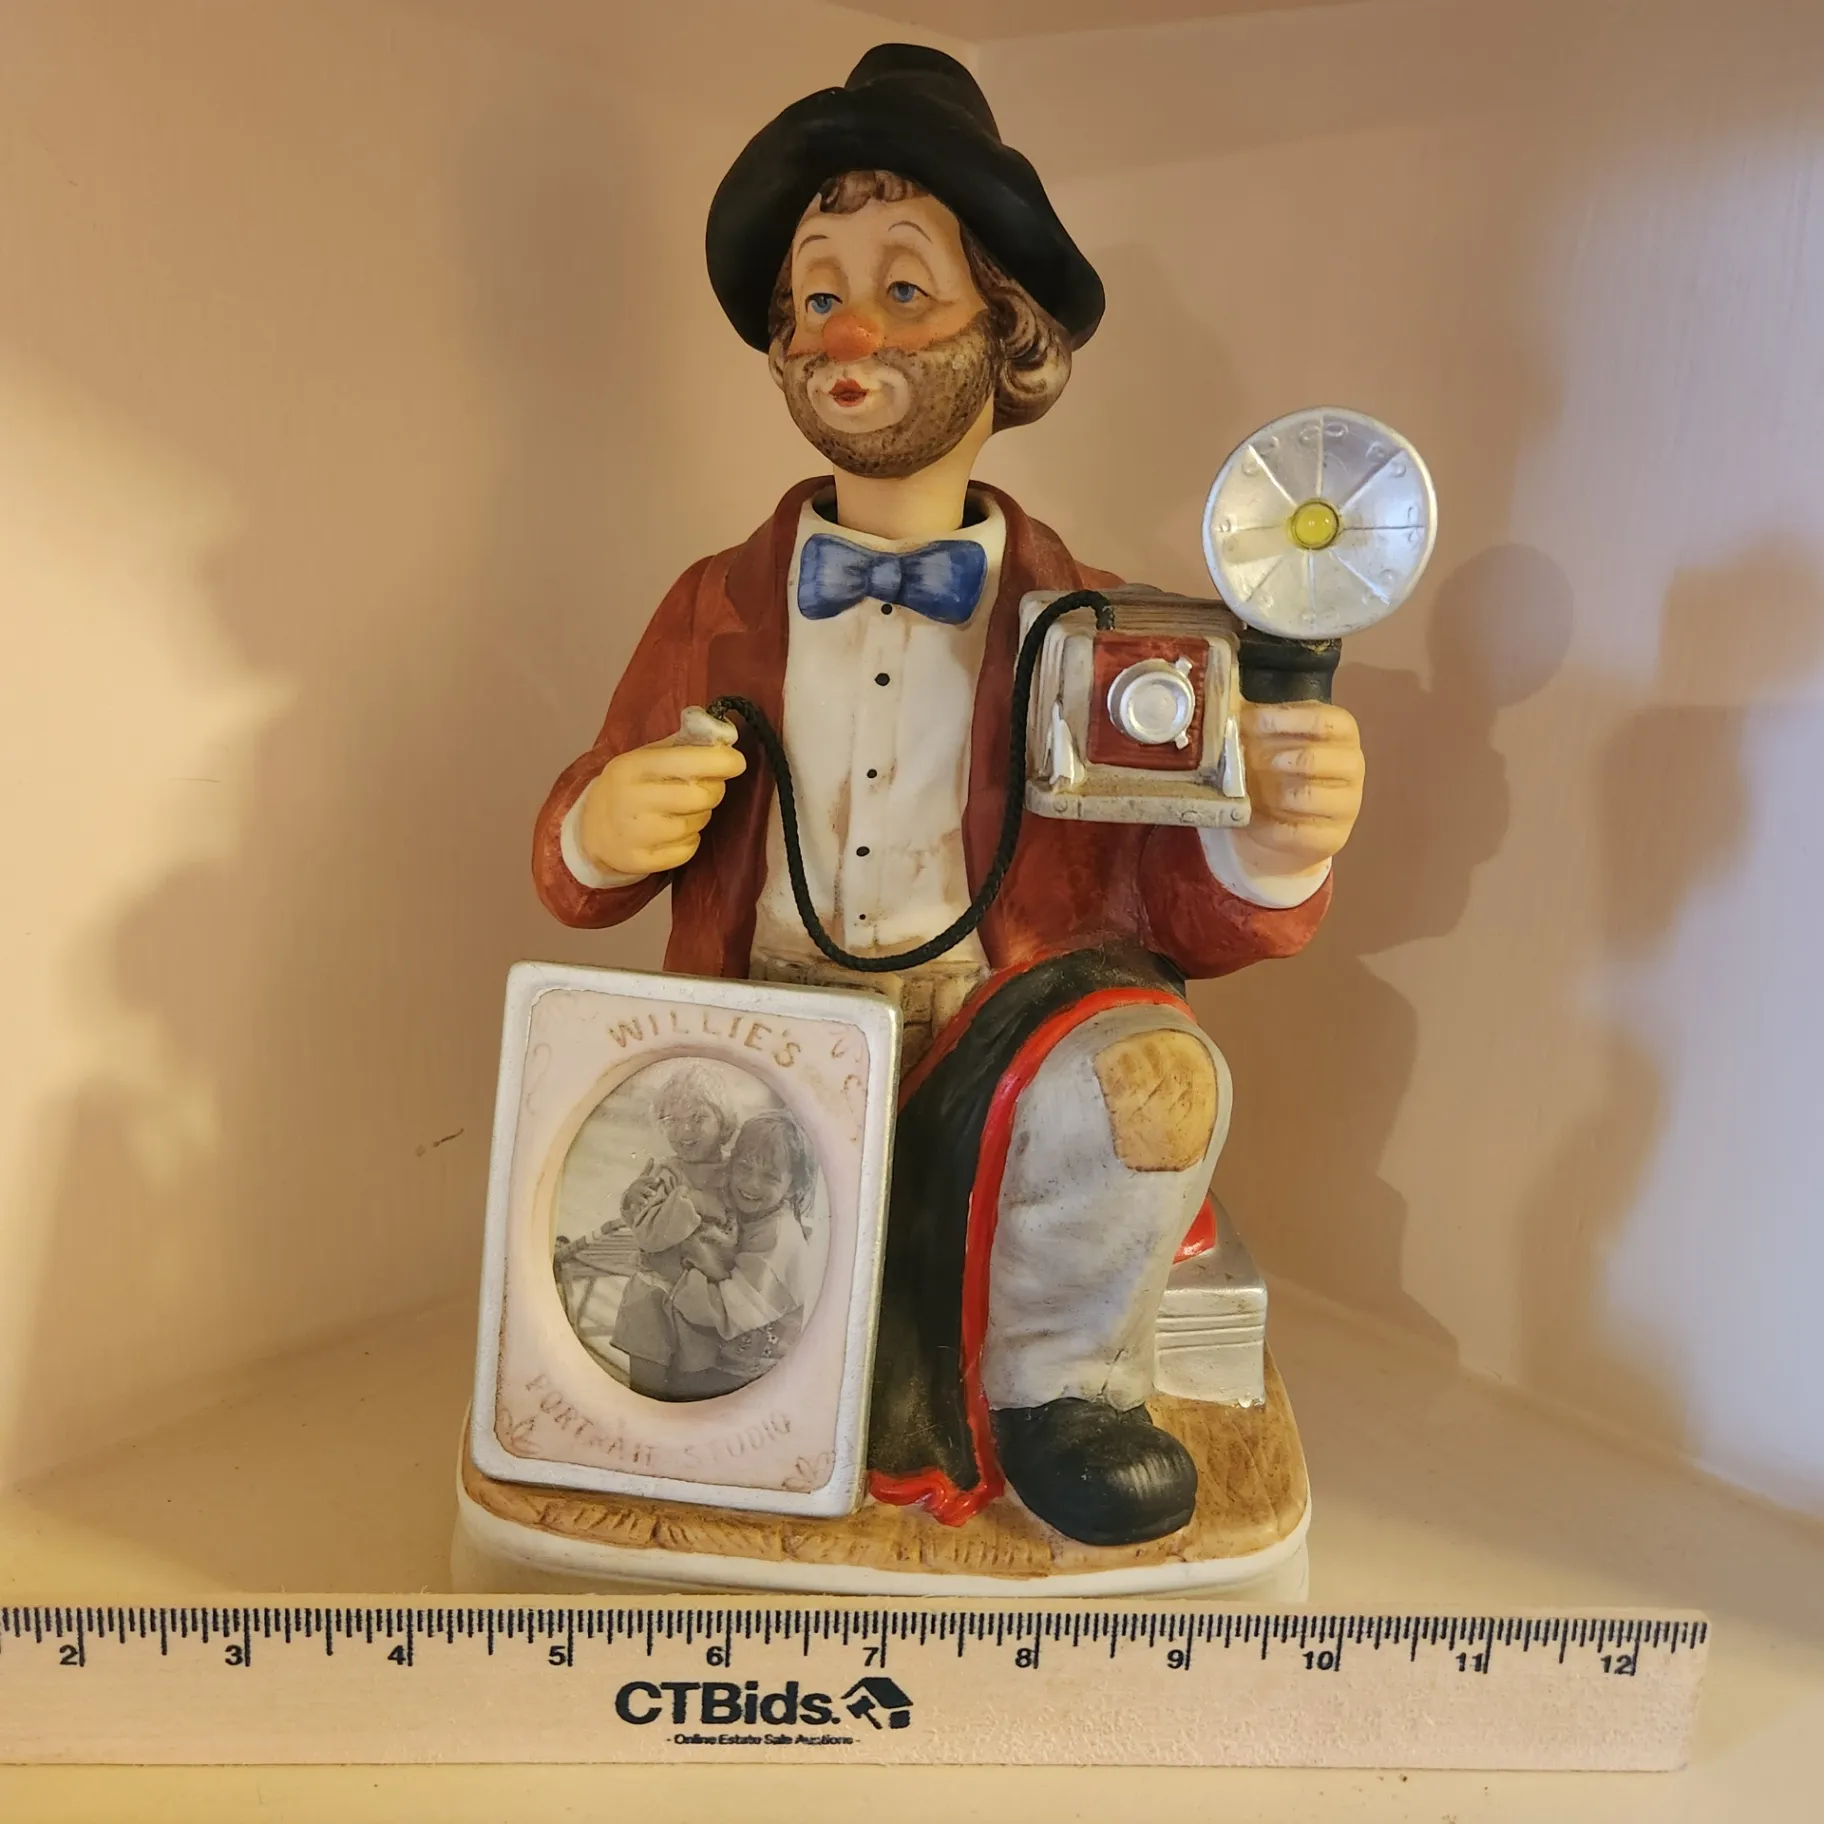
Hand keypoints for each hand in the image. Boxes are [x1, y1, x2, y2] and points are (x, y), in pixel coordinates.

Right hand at [580, 732, 745, 876]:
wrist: (592, 828)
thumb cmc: (632, 785)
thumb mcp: (648, 756)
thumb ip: (685, 744)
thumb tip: (727, 735)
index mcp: (635, 765)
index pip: (689, 761)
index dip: (721, 761)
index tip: (736, 762)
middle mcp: (632, 799)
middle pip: (700, 797)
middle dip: (714, 791)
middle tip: (707, 788)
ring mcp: (634, 833)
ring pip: (695, 825)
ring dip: (701, 816)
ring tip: (684, 810)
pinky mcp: (640, 860)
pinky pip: (687, 850)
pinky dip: (690, 841)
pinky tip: (674, 832)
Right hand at [620, 1160, 678, 1228]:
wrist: (630, 1194)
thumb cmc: (641, 1184)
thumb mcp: (644, 1176)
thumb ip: (649, 1168)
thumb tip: (652, 1158)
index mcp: (642, 1181)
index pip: (648, 1179)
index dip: (653, 1179)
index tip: (659, 1179)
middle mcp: (639, 1189)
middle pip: (644, 1190)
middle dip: (648, 1191)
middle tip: (654, 1193)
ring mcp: (637, 1197)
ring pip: (640, 1199)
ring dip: (643, 1201)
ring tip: (646, 1203)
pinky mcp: (635, 1204)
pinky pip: (637, 1208)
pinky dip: (638, 1210)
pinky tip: (640, 1212)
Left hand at [1231, 701, 1363, 877]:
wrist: (1282, 827)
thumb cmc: (1276, 773)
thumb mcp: (1268, 742)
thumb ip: (1255, 721)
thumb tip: (1225, 702)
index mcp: (1341, 733)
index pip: (1324, 720)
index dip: (1285, 719)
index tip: (1250, 723)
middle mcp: (1352, 765)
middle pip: (1315, 757)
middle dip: (1274, 759)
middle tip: (1249, 762)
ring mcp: (1347, 804)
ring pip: (1307, 795)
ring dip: (1271, 793)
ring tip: (1252, 791)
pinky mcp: (1332, 837)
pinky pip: (1298, 831)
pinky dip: (1270, 825)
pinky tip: (1257, 818)